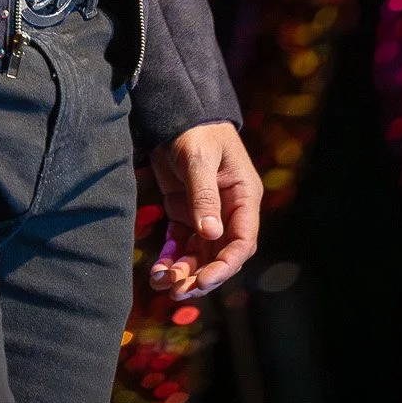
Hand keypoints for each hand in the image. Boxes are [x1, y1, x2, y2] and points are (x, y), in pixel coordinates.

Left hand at [148, 121, 260, 298]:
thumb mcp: (199, 160)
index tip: (204, 280)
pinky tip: (158, 271)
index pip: (242, 241)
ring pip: (199, 253)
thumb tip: (211, 234)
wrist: (174, 111)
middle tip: (178, 291)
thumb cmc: (195, 130)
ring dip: (183, 271)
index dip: (225, 265)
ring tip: (162, 284)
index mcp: (244, 197)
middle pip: (220, 253)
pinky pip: (182, 242)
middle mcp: (229, 210)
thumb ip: (204, 196)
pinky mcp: (185, 210)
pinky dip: (171, 257)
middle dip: (200, 274)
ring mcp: (207, 213)